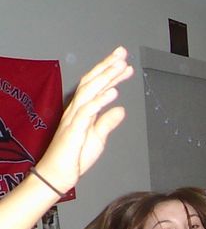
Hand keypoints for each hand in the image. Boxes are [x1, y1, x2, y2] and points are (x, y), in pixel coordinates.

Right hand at [34, 46, 133, 193]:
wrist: (58, 175)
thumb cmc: (76, 156)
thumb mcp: (98, 138)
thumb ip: (108, 122)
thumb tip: (121, 109)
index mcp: (83, 109)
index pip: (96, 85)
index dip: (109, 73)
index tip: (125, 62)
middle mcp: (77, 109)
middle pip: (92, 82)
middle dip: (107, 66)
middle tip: (123, 53)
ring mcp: (74, 118)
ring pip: (90, 91)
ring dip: (106, 77)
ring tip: (121, 66)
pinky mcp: (74, 129)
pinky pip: (88, 111)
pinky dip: (101, 100)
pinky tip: (114, 92)